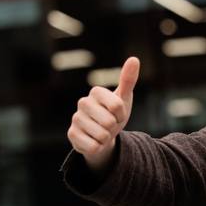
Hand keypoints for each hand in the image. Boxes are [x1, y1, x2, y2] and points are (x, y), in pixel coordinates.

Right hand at [67, 56, 138, 171]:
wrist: (102, 135)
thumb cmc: (114, 114)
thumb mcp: (124, 98)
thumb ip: (128, 80)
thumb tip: (134, 59)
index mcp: (96, 92)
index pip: (117, 106)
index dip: (122, 114)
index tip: (118, 114)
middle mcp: (82, 103)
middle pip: (109, 122)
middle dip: (114, 127)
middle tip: (109, 125)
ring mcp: (75, 119)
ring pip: (102, 135)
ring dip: (106, 138)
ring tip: (102, 132)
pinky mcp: (72, 135)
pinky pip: (93, 146)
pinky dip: (98, 147)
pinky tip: (94, 141)